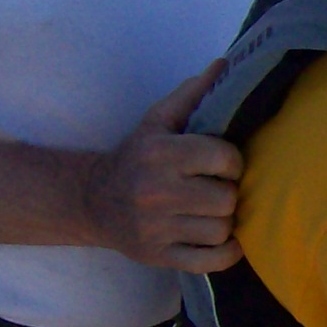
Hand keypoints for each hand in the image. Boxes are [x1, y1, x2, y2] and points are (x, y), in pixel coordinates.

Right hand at [82, 63, 244, 270]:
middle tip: (217, 189)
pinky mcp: (158, 257)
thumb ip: (193, 94)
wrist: (93, 199)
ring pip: (222, 230)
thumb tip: (225, 64)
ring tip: (212, 211)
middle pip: (227, 199)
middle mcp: (156, 192)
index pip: (225, 159)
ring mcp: (156, 229)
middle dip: (228, 193)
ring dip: (225, 222)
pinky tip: (221, 239)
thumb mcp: (158, 121)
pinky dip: (225, 253)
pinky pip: (210, 262)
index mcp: (161, 154)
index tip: (223, 164)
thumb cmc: (137, 156)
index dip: (233, 162)